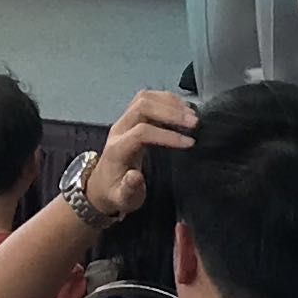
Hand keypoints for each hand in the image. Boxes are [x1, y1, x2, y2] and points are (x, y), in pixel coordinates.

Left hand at [81, 89, 196, 220]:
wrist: (102, 185)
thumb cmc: (116, 193)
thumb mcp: (122, 199)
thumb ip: (128, 190)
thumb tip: (135, 177)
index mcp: (116, 149)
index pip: (141, 132)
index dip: (167, 135)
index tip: (189, 143)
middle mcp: (119, 129)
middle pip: (142, 106)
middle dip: (170, 112)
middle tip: (194, 123)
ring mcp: (124, 120)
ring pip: (145, 98)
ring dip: (170, 102)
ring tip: (192, 114)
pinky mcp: (131, 117)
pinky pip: (147, 99)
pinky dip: (167, 100)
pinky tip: (183, 109)